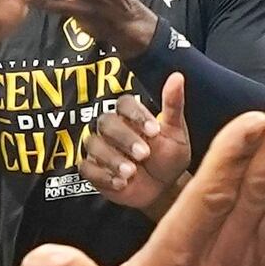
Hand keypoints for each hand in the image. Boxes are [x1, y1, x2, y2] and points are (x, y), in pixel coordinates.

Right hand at [76, 76, 190, 214]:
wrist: (164, 189)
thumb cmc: (168, 158)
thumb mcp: (176, 133)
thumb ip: (173, 105)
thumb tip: (177, 76)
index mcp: (131, 115)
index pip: (124, 103)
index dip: (136, 115)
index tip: (154, 131)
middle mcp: (112, 128)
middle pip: (106, 122)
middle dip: (124, 138)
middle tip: (144, 154)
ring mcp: (100, 148)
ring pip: (94, 145)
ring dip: (113, 159)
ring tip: (132, 173)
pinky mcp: (93, 170)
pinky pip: (87, 168)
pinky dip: (103, 176)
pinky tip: (121, 183)